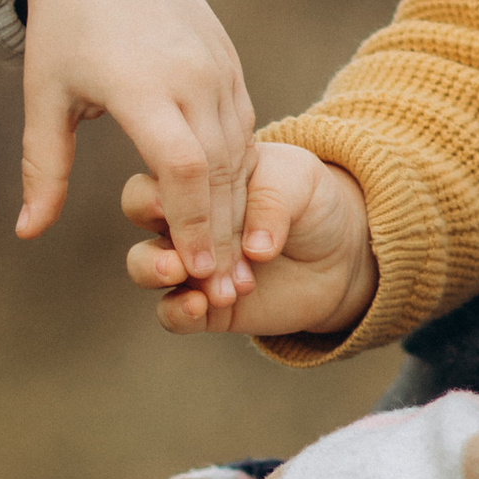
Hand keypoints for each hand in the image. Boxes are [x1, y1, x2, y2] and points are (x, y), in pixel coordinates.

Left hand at [11, 0, 256, 285]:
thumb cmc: (63, 24)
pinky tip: (235, 212)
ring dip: (238, 210)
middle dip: (221, 235)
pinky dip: (242, 172)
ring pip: (240, 152)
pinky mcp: (229, 59)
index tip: (193, 273)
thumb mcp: (44, 95)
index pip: (181, 168)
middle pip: (219, 171)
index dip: (190, 224)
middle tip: (223, 291)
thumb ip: (41, 166)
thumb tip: (26, 232)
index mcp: (141, 85)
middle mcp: (190, 75)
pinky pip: (245, 126)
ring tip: (234, 265)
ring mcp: (217, 65)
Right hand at [124, 139, 376, 339]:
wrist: (340, 253)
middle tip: (174, 231)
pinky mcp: (203, 306)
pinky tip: (199, 306)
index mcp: (203, 171)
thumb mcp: (300, 182)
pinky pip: (170, 312)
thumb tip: (254, 248)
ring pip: (143, 263)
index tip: (179, 195)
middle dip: (148, 214)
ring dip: (154, 267)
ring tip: (183, 273)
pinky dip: (176, 310)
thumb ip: (272, 201)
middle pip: (139, 207)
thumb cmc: (311, 203)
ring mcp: (191, 262)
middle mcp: (186, 214)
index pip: (165, 165)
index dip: (167, 180)